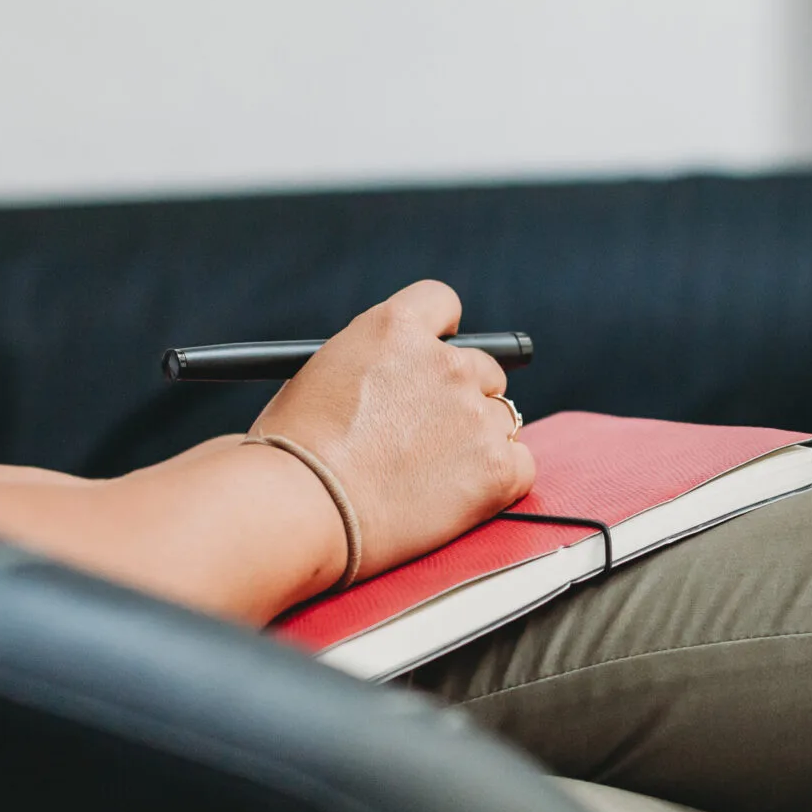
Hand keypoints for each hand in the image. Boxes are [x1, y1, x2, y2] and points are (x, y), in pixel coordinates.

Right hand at [250, 281, 535, 582]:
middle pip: (482, 368)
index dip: (442, 334)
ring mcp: (474, 414)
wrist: (300, 508)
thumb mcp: (319, 376)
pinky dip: (498, 481)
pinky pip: (520, 465)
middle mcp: (445, 362)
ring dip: (476, 441)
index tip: (436, 355)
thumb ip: (369, 366)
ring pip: (500, 418)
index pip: (443, 304)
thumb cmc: (291, 453)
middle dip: (460, 398)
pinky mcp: (495, 467)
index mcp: (395, 328)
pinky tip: (458, 497)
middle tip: (428, 436)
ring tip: (430, 476)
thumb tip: (388, 381)